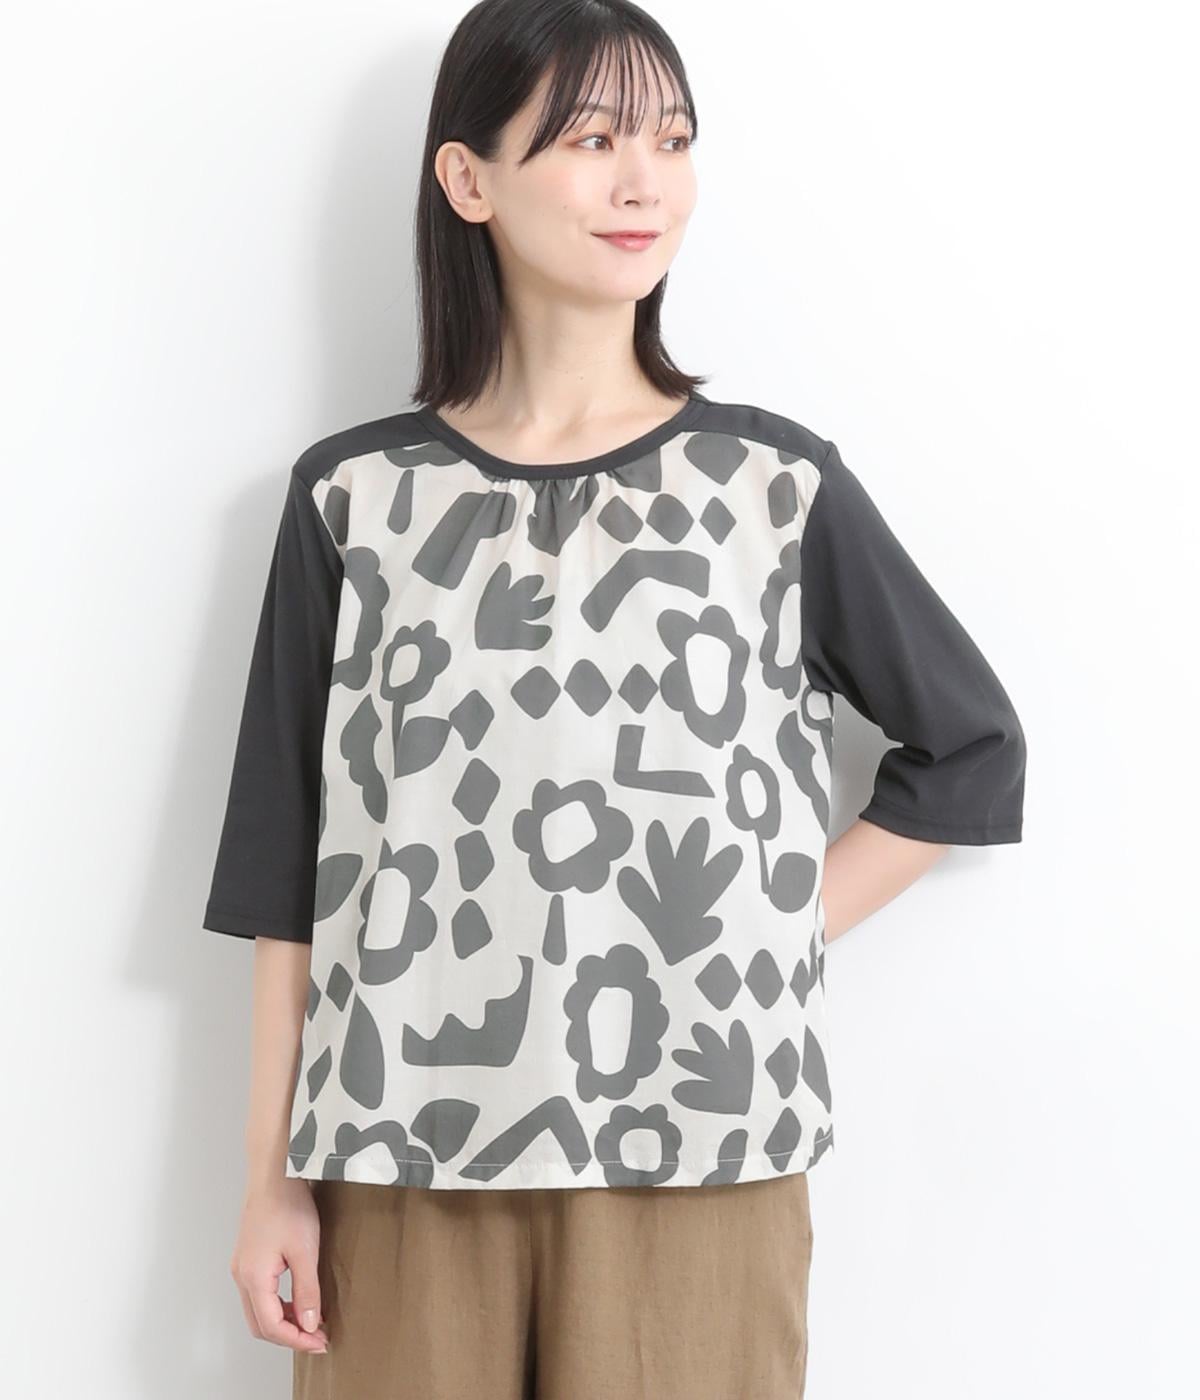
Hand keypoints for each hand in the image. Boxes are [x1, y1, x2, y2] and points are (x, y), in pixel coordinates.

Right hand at [230, 1176, 329, 1352]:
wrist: (274, 1173)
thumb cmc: (288, 1205)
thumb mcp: (305, 1250)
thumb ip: (307, 1291)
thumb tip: (309, 1325)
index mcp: (253, 1278)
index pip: (272, 1327)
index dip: (297, 1341)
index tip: (320, 1343)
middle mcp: (241, 1276)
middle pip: (260, 1324)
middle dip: (289, 1336)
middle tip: (317, 1338)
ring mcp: (242, 1266)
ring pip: (258, 1310)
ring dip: (283, 1321)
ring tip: (311, 1320)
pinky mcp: (248, 1257)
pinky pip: (259, 1294)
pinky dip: (278, 1304)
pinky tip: (299, 1298)